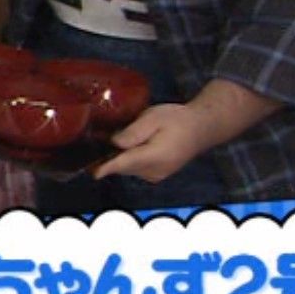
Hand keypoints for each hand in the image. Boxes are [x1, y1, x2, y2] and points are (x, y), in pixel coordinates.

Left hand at [93, 103, 220, 182]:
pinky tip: (125, 147)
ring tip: (109, 141)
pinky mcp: (156, 175)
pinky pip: (135, 169)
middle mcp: (155, 171)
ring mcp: (156, 176)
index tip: (93, 173)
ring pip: (128, 169)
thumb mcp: (153, 118)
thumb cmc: (177, 119)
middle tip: (93, 142)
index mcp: (155, 156)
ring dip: (117, 158)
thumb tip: (114, 143)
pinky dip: (127, 160)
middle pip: (123, 167)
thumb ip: (134, 132)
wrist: (201, 129)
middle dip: (107, 158)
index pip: (125, 164)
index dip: (107, 167)